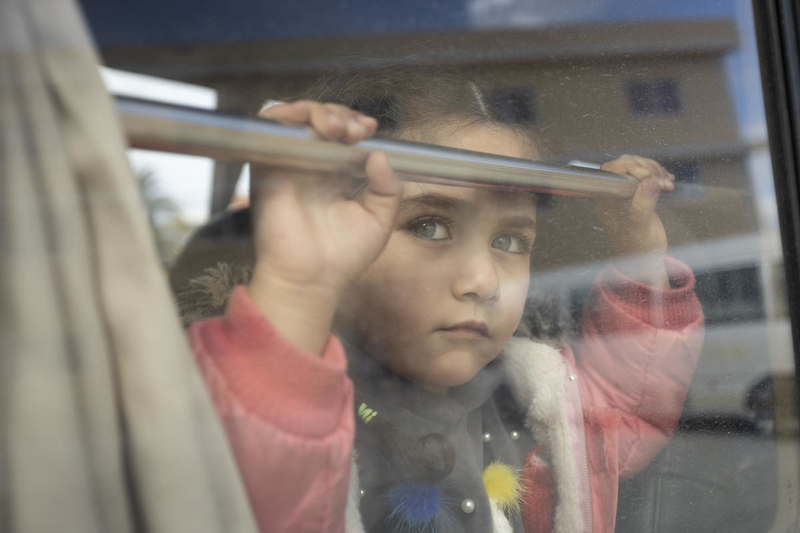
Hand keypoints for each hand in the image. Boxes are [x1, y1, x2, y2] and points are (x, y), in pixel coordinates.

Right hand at [247, 101, 401, 352]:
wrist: (313, 280)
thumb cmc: (343, 257)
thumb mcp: (379, 220)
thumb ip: (388, 188)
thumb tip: (380, 154)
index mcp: (334, 175)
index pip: (342, 134)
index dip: (355, 123)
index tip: (370, 129)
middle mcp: (310, 166)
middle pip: (319, 120)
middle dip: (340, 115)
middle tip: (356, 130)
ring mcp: (288, 165)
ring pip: (295, 118)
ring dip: (316, 112)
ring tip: (337, 128)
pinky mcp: (267, 168)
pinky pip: (267, 129)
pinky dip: (285, 115)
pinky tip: (310, 125)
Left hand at [596, 155, 674, 287]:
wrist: (644, 260)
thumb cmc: (636, 248)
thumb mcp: (640, 227)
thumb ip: (643, 204)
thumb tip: (649, 182)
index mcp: (606, 199)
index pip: (612, 171)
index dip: (630, 167)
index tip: (648, 175)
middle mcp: (613, 194)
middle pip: (626, 165)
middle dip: (647, 168)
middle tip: (662, 182)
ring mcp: (626, 193)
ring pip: (638, 168)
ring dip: (655, 171)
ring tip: (667, 185)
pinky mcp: (638, 194)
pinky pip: (646, 176)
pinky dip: (659, 175)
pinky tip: (668, 182)